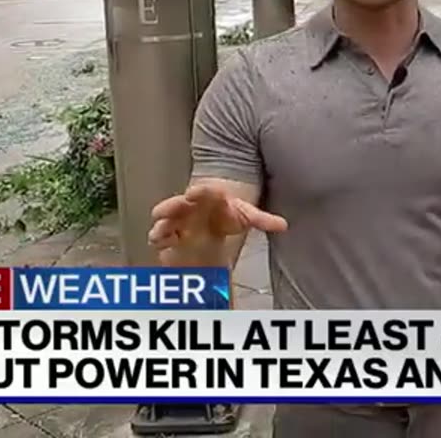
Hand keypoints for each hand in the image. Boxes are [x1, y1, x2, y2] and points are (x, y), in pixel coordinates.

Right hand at [149, 184, 286, 262]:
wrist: (214, 215)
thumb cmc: (228, 213)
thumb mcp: (246, 215)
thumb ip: (262, 220)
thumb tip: (283, 225)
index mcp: (208, 197)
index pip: (202, 191)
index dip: (198, 191)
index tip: (194, 192)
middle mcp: (189, 206)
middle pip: (176, 203)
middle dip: (170, 207)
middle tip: (164, 211)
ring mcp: (178, 220)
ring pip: (164, 221)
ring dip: (160, 227)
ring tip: (157, 235)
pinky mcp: (171, 234)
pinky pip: (160, 237)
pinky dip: (160, 242)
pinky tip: (161, 249)